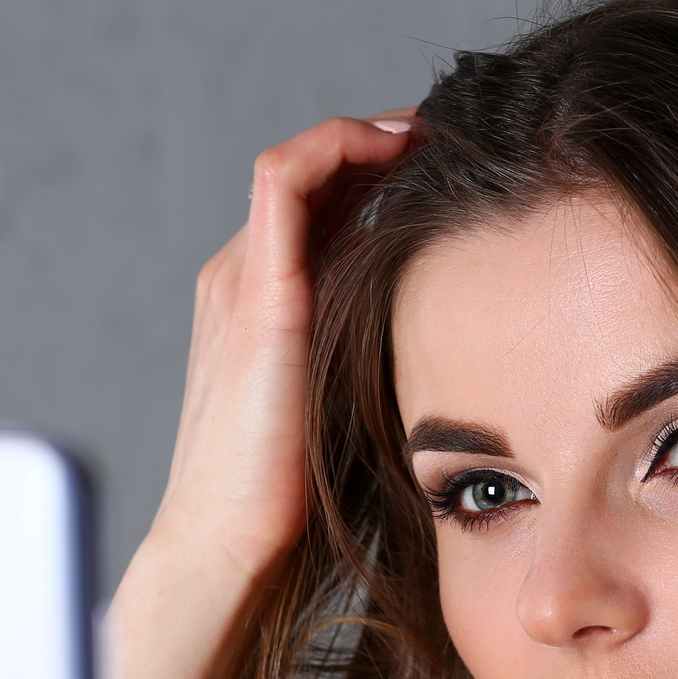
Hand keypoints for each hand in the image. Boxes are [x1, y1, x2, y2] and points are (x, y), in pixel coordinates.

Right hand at [154, 110, 414, 567]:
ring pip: (301, 164)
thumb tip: (449, 337)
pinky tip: (397, 149)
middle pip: (311, 177)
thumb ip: (375, 357)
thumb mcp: (344, 407)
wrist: (227, 542)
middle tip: (450, 141)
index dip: (378, 174)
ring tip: (432, 136)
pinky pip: (287, 177)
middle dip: (382, 146)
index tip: (445, 174)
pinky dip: (339, 146)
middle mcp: (240, 277)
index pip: (317, 207)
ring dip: (368, 136)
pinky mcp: (257, 293)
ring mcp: (241, 279)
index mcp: (260, 303)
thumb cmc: (289, 498)